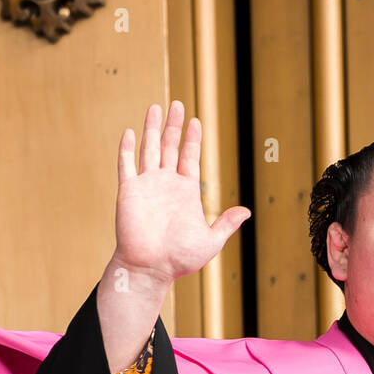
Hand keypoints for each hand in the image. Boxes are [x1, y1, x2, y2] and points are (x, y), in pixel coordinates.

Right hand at [113, 100, 250, 285]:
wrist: (151, 268)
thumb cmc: (179, 259)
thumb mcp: (210, 240)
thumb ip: (226, 224)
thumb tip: (246, 211)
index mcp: (185, 192)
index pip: (190, 158)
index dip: (193, 139)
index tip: (197, 122)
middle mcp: (166, 184)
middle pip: (169, 146)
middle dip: (174, 125)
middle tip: (177, 104)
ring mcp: (146, 185)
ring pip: (149, 148)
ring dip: (151, 128)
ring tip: (156, 107)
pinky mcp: (128, 191)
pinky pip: (126, 164)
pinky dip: (127, 147)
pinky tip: (130, 131)